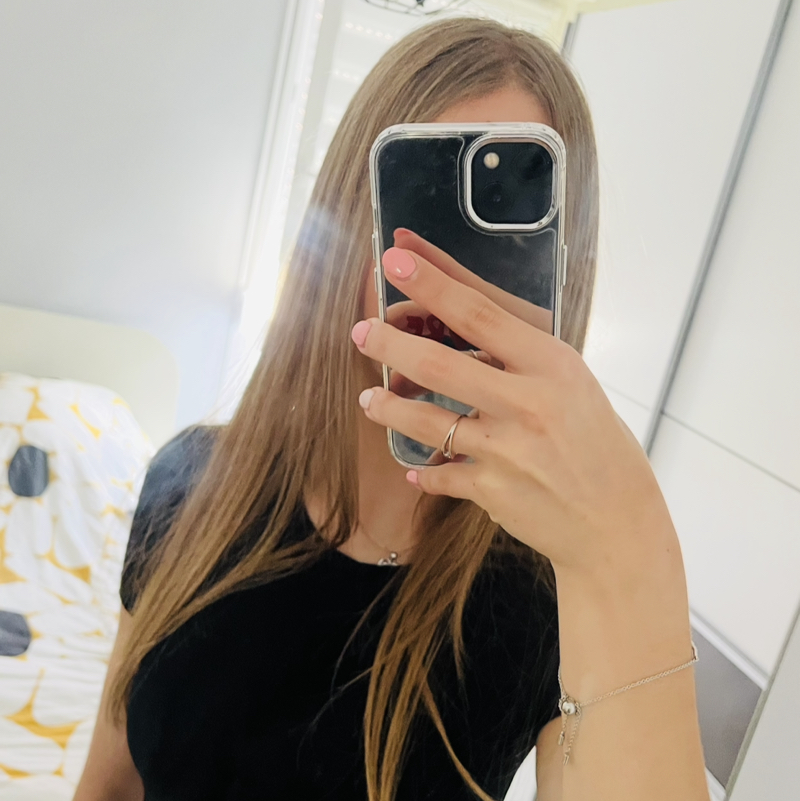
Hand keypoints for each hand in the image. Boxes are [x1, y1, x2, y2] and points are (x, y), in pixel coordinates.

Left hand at [351, 243, 679, 578]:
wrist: (618, 521)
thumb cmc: (600, 446)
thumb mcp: (573, 385)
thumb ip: (520, 359)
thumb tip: (462, 332)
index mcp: (552, 365)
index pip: (480, 313)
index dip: (432, 283)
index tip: (395, 258)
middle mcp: (528, 404)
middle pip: (440, 365)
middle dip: (390, 343)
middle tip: (362, 332)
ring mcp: (507, 451)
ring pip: (427, 423)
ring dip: (388, 408)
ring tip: (369, 398)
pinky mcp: (492, 492)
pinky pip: (440, 476)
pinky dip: (423, 472)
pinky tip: (414, 468)